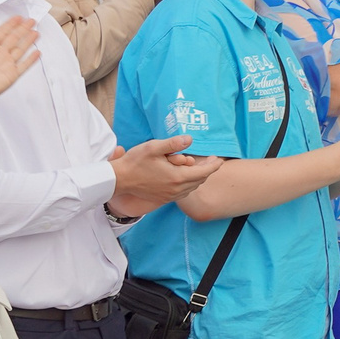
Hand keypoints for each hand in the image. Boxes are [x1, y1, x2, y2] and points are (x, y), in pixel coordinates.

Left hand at [0, 16, 39, 110]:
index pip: (2, 31)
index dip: (10, 24)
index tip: (18, 17)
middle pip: (14, 38)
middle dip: (22, 28)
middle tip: (31, 20)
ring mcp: (6, 64)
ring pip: (20, 49)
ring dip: (28, 41)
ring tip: (36, 33)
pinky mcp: (11, 75)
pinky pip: (24, 65)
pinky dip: (31, 59)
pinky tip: (37, 53)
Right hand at [108, 135, 223, 214]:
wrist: (119, 180)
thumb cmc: (135, 162)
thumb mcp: (154, 147)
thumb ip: (173, 143)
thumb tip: (191, 139)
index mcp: (177, 177)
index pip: (204, 172)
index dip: (214, 165)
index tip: (219, 159)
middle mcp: (177, 190)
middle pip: (200, 180)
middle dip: (207, 170)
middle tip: (211, 160)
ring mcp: (170, 196)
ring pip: (192, 187)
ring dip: (198, 177)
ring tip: (199, 166)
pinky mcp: (164, 199)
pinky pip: (183, 192)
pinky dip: (189, 184)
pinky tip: (186, 176)